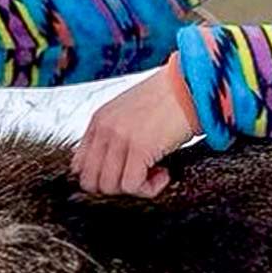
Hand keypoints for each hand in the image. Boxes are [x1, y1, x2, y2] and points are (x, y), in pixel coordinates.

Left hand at [71, 59, 201, 197]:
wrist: (192, 83)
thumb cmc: (169, 97)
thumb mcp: (130, 112)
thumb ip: (115, 134)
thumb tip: (113, 165)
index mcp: (99, 120)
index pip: (78, 166)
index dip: (101, 178)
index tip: (124, 175)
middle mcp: (104, 129)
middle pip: (91, 182)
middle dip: (116, 188)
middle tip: (140, 177)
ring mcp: (120, 138)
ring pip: (110, 187)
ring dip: (135, 189)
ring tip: (156, 173)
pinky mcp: (139, 147)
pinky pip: (132, 186)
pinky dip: (149, 189)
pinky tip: (165, 173)